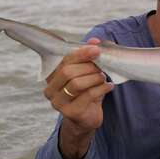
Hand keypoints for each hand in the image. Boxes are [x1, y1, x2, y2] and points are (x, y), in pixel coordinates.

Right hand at [43, 38, 112, 158]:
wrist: (86, 118)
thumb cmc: (86, 92)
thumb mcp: (87, 72)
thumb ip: (89, 56)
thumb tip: (94, 40)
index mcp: (52, 76)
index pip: (64, 60)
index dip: (81, 53)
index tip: (96, 49)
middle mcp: (50, 90)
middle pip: (68, 72)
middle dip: (88, 67)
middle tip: (101, 67)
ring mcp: (58, 103)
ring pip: (77, 84)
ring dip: (94, 78)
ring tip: (103, 77)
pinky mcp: (71, 113)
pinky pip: (88, 96)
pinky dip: (101, 88)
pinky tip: (109, 86)